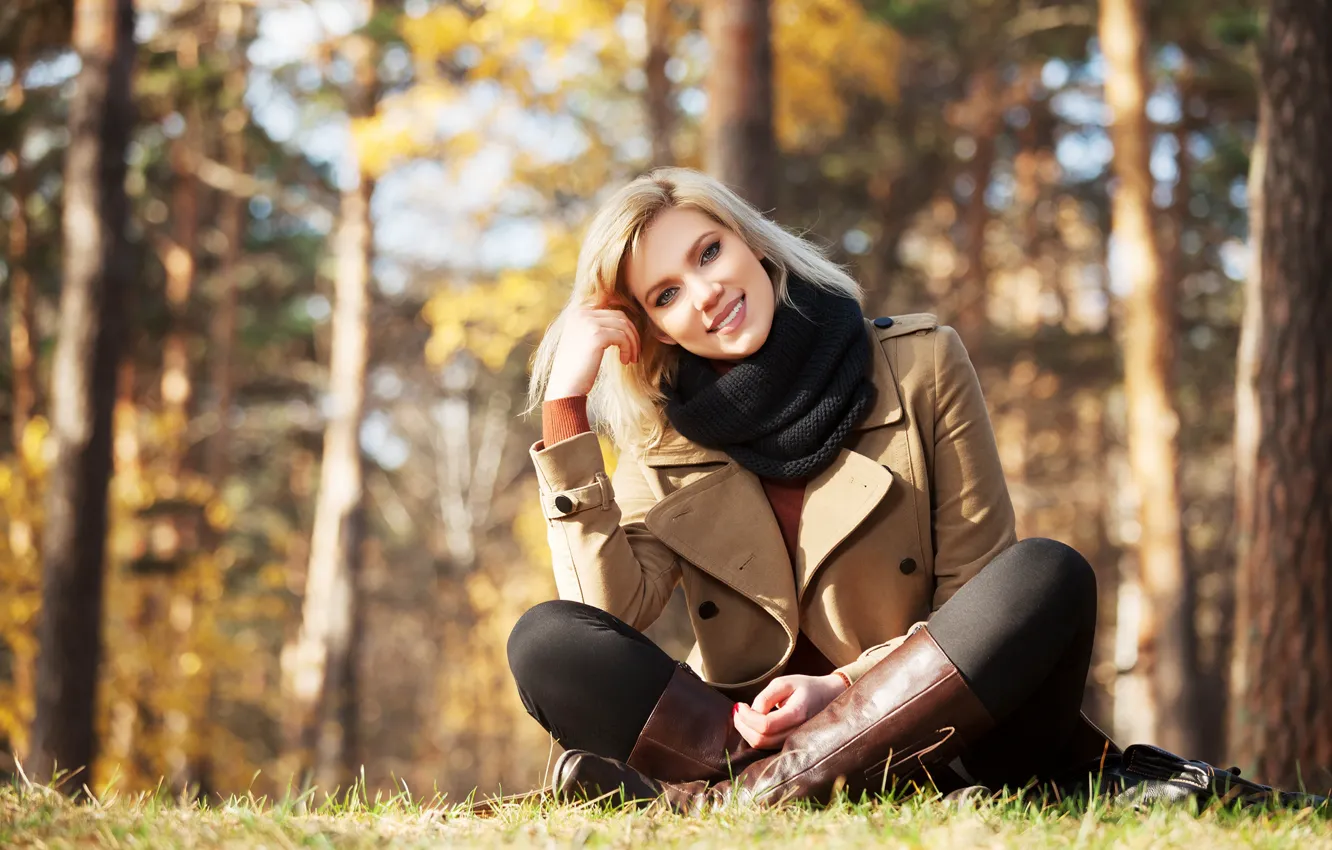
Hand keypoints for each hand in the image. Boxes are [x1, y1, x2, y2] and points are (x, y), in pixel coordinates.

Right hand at [545, 305, 641, 399]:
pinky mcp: (597, 334)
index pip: (610, 312)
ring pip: (624, 326)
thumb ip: (597, 327)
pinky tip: (624, 361)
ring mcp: (588, 322)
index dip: (624, 327)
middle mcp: (581, 313)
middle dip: (632, 334)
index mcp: (577, 312)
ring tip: (631, 359)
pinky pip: (623, 337)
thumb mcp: (583, 341)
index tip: (629, 344)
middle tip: (634, 352)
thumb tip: (624, 322)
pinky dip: (628, 349)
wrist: (565, 387)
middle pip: (619, 316)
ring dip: (632, 343)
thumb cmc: (576, 369)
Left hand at [732, 673, 847, 749]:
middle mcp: (797, 733)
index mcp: (797, 714)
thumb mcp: (784, 683)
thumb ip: (765, 697)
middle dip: (742, 725)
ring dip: (746, 731)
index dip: (747, 717)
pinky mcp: (789, 744)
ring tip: (741, 714)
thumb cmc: (805, 687)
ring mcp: (794, 742)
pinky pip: (766, 746)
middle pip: (760, 739)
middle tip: (737, 710)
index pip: (765, 725)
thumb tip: (751, 713)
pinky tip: (751, 722)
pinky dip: (753, 735)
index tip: (739, 705)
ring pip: (761, 746)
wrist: (829, 697)